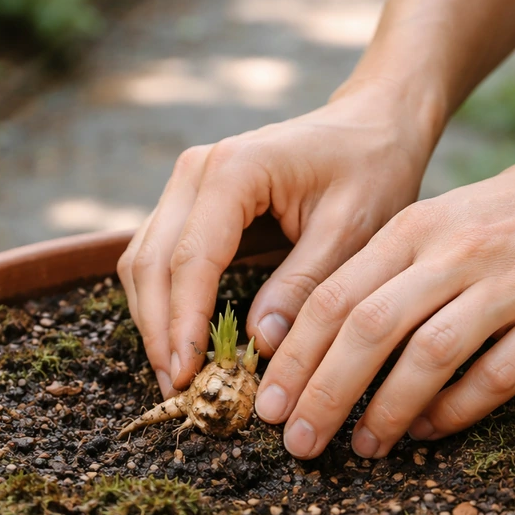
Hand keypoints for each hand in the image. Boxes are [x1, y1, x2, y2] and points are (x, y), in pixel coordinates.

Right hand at [117, 79, 439, 395]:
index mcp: (235, 169)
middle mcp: (197, 170)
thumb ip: (304, 284)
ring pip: (143, 260)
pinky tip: (178, 339)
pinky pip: (155, 254)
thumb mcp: (352, 229)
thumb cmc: (370, 170)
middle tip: (174, 388)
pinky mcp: (189, 200)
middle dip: (159, 330)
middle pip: (152, 261)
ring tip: (172, 373)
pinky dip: (160, 300)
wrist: (371, 126)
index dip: (185, 324)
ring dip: (152, 319)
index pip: (191, 258)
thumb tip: (259, 344)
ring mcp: (187, 182)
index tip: (187, 375)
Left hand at [255, 133, 514, 458]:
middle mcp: (453, 253)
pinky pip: (496, 375)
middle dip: (322, 392)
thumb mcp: (437, 222)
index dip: (294, 356)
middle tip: (296, 441)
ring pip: (427, 354)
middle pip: (368, 328)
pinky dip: (455, 410)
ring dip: (385, 410)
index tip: (267, 403)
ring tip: (361, 447)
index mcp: (412, 229)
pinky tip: (426, 431)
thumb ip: (383, 272)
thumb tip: (320, 343)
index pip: (333, 296)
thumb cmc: (509, 216)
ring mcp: (508, 284)